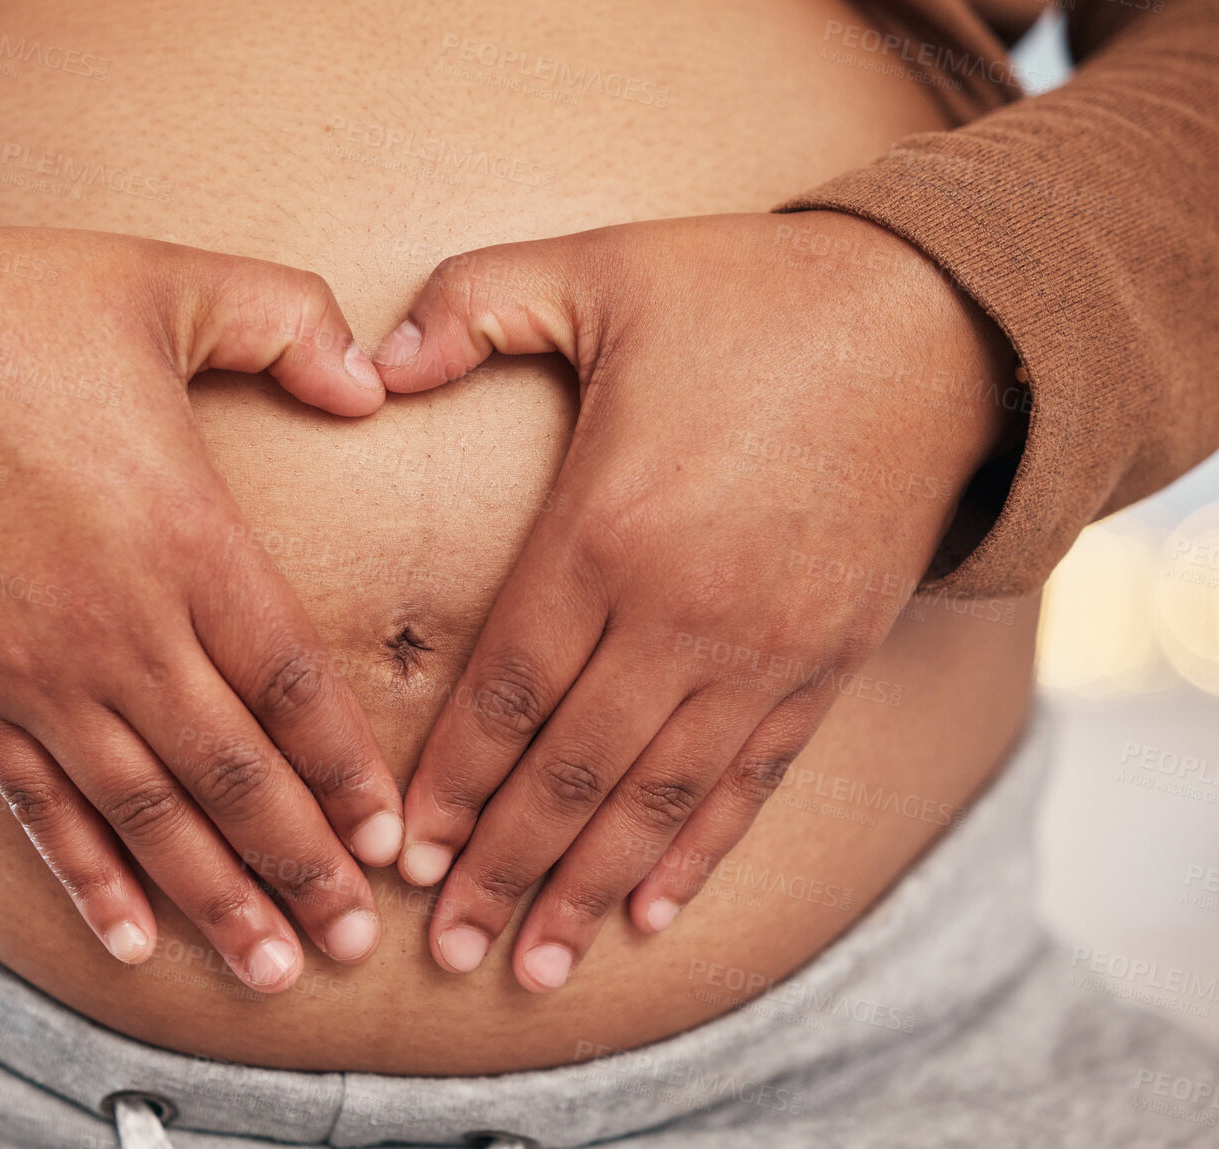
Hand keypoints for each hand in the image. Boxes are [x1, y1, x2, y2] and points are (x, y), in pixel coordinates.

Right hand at [0, 194, 404, 991]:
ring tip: (272, 968)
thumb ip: (288, 322)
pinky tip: (131, 938)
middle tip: (353, 942)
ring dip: (216, 898)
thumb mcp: (167, 281)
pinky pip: (38, 807)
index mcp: (188, 535)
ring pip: (147, 812)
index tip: (388, 836)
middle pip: (234, 775)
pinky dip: (88, 878)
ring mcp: (37, 669)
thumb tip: (372, 388)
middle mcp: (121, 624)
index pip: (292, 684)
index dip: (345, 770)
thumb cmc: (7, 309)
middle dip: (303, 867)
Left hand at [373, 211, 1015, 991]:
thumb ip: (469, 306)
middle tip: (445, 947)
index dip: (449, 782)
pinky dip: (698, 857)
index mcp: (606, 530)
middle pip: (569, 773)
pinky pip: (749, 786)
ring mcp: (761, 652)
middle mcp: (681, 615)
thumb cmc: (751, 296)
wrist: (939, 328)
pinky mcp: (824, 667)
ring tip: (532, 966)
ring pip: (655, 803)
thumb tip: (365, 359)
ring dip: (587, 890)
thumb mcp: (600, 269)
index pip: (505, 691)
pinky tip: (652, 914)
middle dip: (500, 868)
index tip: (403, 848)